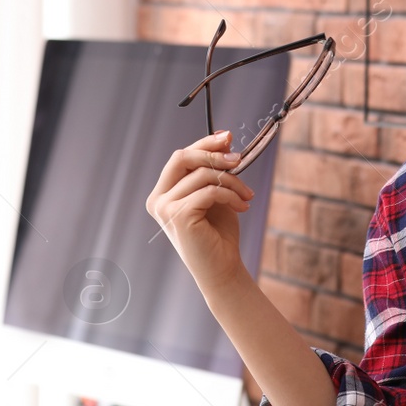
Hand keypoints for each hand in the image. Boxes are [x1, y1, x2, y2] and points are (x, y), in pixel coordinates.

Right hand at [146, 130, 256, 289]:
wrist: (222, 268)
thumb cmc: (218, 232)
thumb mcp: (216, 193)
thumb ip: (214, 168)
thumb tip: (224, 136)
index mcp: (162, 193)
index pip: (180, 157)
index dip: (204, 144)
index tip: (229, 137)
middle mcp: (158, 200)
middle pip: (183, 158)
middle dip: (213, 154)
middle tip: (239, 159)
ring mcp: (165, 209)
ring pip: (203, 175)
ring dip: (233, 181)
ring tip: (247, 195)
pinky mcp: (179, 216)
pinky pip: (210, 191)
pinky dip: (231, 195)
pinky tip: (243, 206)